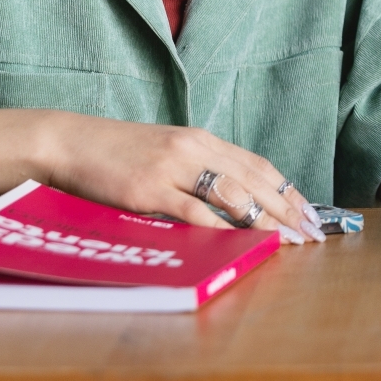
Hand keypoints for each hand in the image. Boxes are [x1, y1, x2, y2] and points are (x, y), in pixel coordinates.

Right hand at [24, 110, 324, 242]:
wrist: (69, 142)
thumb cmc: (114, 153)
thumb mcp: (164, 153)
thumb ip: (196, 170)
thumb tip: (230, 199)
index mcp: (200, 139)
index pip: (257, 164)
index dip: (286, 189)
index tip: (308, 211)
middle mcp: (193, 148)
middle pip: (253, 179)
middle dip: (287, 208)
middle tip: (311, 232)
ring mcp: (171, 168)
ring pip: (232, 193)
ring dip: (264, 220)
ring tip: (287, 241)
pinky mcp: (149, 189)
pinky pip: (194, 211)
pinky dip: (222, 227)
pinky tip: (242, 241)